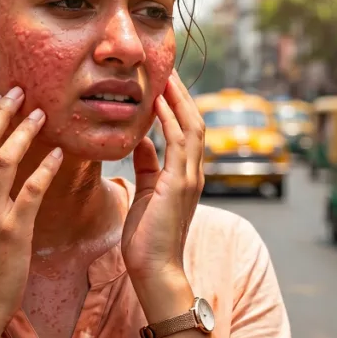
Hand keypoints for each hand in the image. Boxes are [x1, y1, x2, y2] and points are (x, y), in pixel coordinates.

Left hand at [122, 72, 204, 290]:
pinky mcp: (179, 184)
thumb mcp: (145, 193)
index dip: (179, 104)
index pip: (188, 130)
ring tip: (165, 75)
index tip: (165, 81)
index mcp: (186, 174)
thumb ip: (148, 166)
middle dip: (182, 93)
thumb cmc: (147, 237)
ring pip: (191, 126)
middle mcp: (194, 172)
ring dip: (178, 98)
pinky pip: (178, 142)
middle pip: (195, 121)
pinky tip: (158, 101)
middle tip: (168, 67)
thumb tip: (141, 141)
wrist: (155, 269)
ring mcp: (190, 177)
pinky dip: (170, 118)